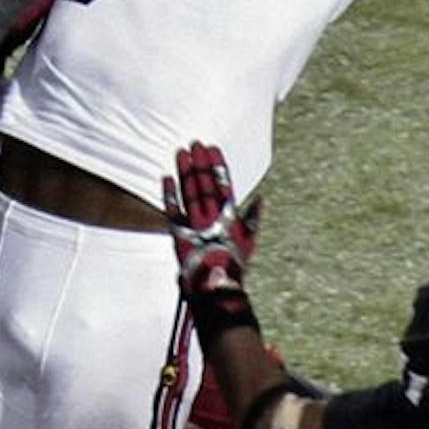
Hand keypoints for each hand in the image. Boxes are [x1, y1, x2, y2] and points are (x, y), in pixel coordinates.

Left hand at [161, 141, 261, 298]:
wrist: (216, 285)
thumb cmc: (234, 264)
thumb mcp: (250, 241)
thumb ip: (253, 219)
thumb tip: (262, 200)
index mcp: (230, 216)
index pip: (224, 184)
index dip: (217, 165)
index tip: (213, 149)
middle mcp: (212, 217)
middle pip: (205, 184)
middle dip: (200, 163)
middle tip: (195, 144)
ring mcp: (195, 224)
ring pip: (189, 192)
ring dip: (185, 171)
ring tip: (181, 152)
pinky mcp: (179, 233)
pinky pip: (172, 210)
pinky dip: (169, 195)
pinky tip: (166, 178)